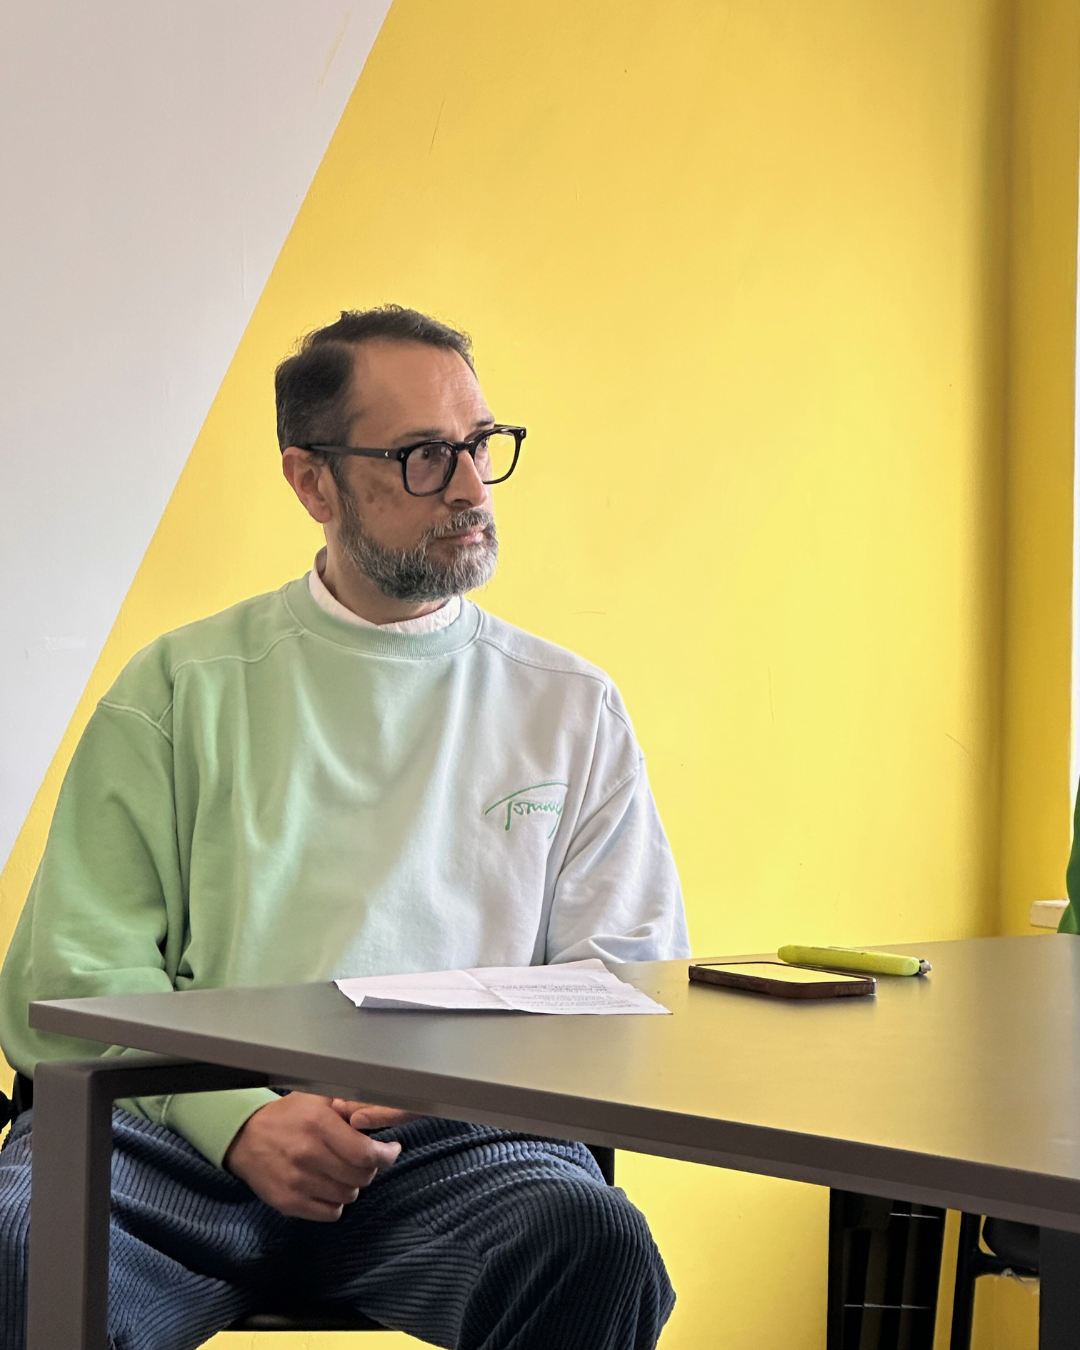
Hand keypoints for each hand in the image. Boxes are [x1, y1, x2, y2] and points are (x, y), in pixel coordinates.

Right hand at [225, 1092, 401, 1220]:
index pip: (365, 1153)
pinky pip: (331, 1213)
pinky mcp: (288, 1203)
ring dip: (351, 1185)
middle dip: (368, 1168)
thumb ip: (352, 1107)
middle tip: (361, 1159)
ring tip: (339, 1170)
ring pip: (349, 1196)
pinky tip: (326, 1185)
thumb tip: (385, 1113)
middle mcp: (308, 1154)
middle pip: (361, 1177)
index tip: (391, 1150)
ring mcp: (297, 1182)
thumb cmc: (289, 1116)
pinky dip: (335, 1202)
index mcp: (319, 1123)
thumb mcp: (319, 1099)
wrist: (245, 1137)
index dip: (385, 1155)